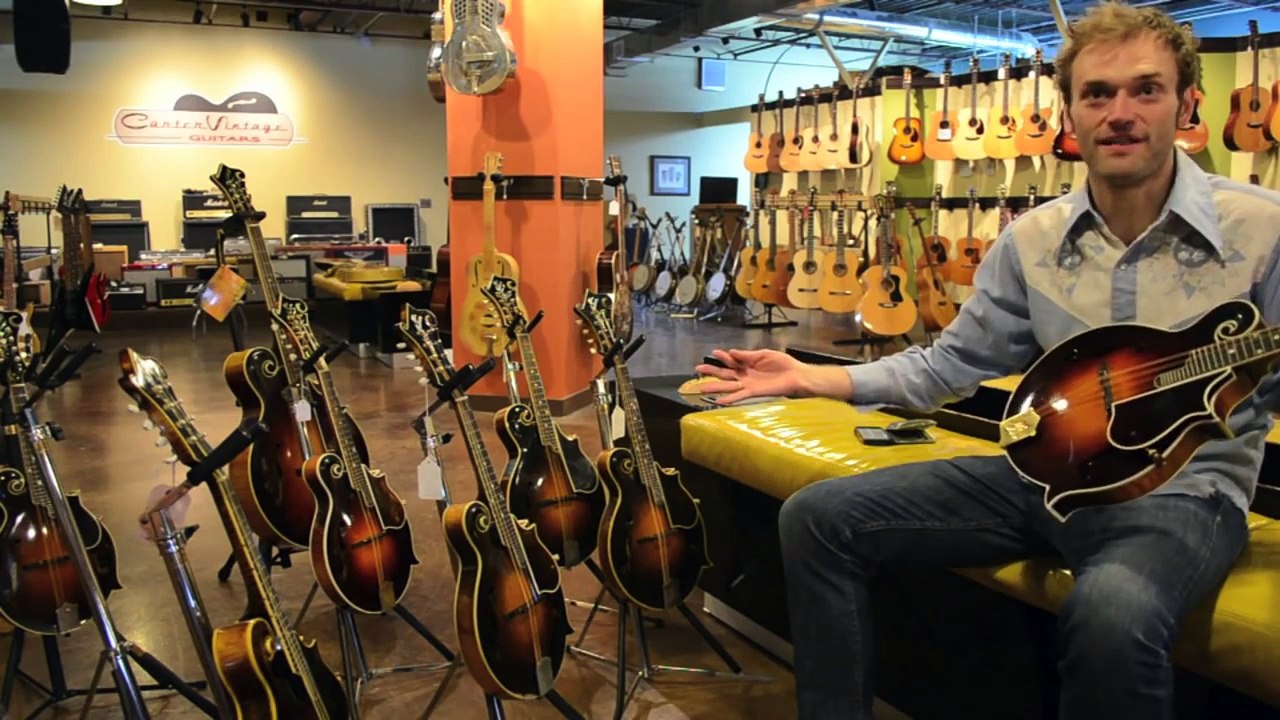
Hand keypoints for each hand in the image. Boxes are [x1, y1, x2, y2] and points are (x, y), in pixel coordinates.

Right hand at [693, 348, 809, 404]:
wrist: (796, 375)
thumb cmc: (783, 364)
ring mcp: (748, 384)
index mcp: (748, 363)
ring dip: (715, 387)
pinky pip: (739, 396)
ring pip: (728, 385)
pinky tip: (719, 401)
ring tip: (701, 388)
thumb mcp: (764, 354)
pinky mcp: (754, 392)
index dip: (722, 356)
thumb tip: (732, 351)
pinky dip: (729, 399)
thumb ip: (747, 355)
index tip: (713, 353)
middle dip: (711, 371)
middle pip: (725, 373)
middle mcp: (745, 374)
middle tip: (698, 369)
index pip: (731, 359)